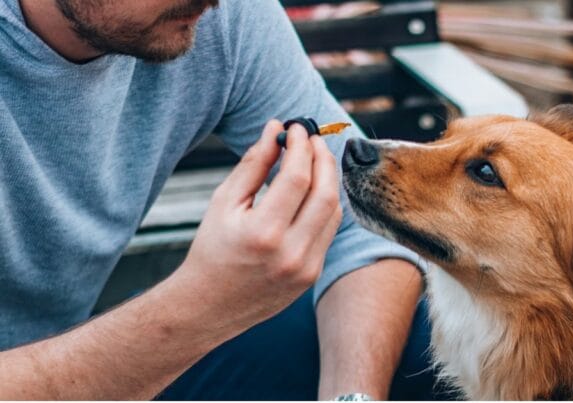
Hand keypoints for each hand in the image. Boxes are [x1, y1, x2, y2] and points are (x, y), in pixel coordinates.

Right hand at [174, 119, 342, 330]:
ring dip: (328, 179)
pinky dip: (325, 204)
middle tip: (312, 139)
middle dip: (323, 158)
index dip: (301, 147)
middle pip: (325, 193)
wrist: (209, 305)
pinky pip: (329, 230)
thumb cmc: (212, 249)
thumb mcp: (224, 202)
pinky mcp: (313, 274)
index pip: (297, 178)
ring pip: (334, 211)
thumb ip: (253, 164)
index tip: (297, 128)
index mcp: (263, 233)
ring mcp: (306, 267)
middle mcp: (291, 253)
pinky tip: (314, 189)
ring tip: (314, 160)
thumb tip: (276, 128)